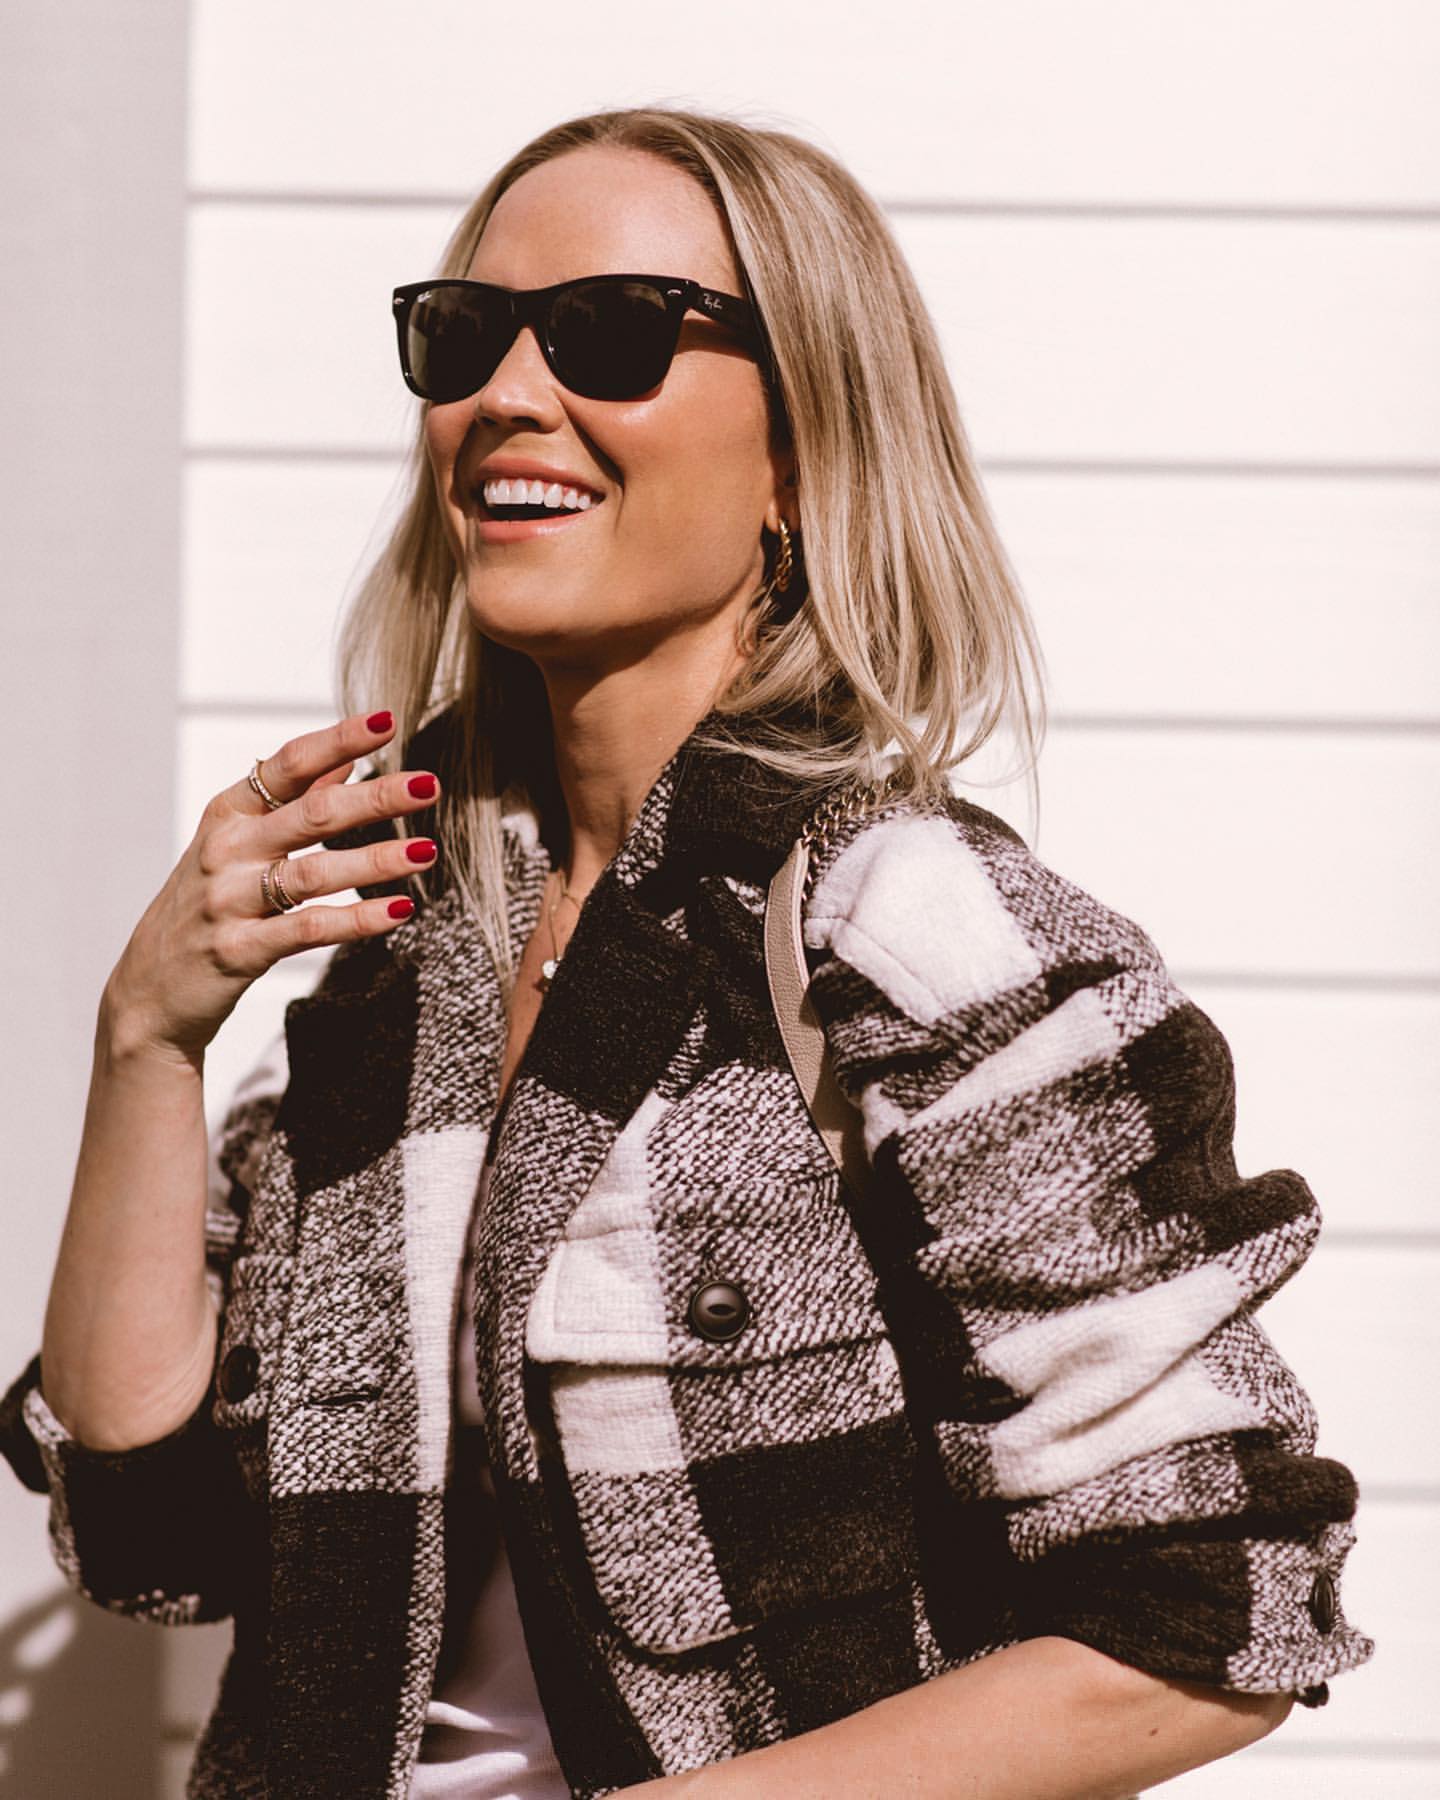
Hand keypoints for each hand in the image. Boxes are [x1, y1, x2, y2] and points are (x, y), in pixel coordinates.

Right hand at [101, 710, 439, 1066]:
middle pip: (311, 814)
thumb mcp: (236, 844)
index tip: (387, 721)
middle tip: (429, 785)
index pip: (289, 766)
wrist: (150, 990)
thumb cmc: (206, 904)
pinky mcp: (239, 950)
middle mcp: (226, 850)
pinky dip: (357, 919)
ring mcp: (229, 900)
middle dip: (375, 798)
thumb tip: (346, 759)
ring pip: (313, 874)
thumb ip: (291, 801)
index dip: (338, 740)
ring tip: (426, 851)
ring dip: (375, 860)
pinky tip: (399, 910)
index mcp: (229, 814)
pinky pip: (307, 929)